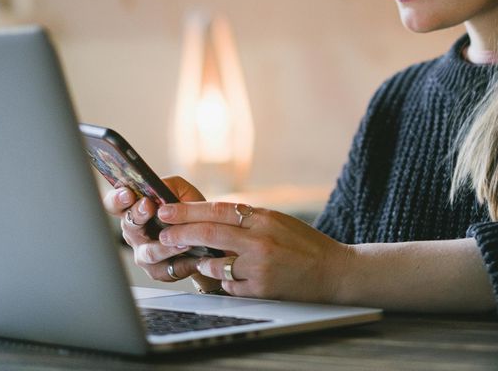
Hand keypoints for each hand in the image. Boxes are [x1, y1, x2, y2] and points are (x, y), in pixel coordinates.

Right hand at [101, 176, 218, 289]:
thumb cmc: (189, 212)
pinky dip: (183, 262)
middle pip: (128, 225)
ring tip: (183, 240)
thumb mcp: (183, 192)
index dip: (117, 199)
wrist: (206, 238)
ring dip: (165, 246)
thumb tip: (159, 187)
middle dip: (138, 214)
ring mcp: (143, 253)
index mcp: (135, 211)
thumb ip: (171, 185)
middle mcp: (134, 233)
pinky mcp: (157, 271)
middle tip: (148, 206)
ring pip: (148, 252)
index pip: (115, 204)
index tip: (127, 193)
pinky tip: (195, 258)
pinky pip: (167, 269)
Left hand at [156, 202, 350, 302]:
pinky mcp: (260, 289)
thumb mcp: (278, 221)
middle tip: (162, 235)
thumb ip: (248, 219)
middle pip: (209, 233)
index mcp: (263, 217)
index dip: (188, 210)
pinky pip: (229, 285)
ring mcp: (259, 266)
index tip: (166, 210)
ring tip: (201, 260)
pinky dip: (225, 281)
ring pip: (214, 264)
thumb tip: (212, 216)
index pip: (217, 209)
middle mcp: (259, 240)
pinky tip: (232, 277)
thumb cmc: (305, 244)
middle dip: (180, 234)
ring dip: (203, 263)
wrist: (334, 271)